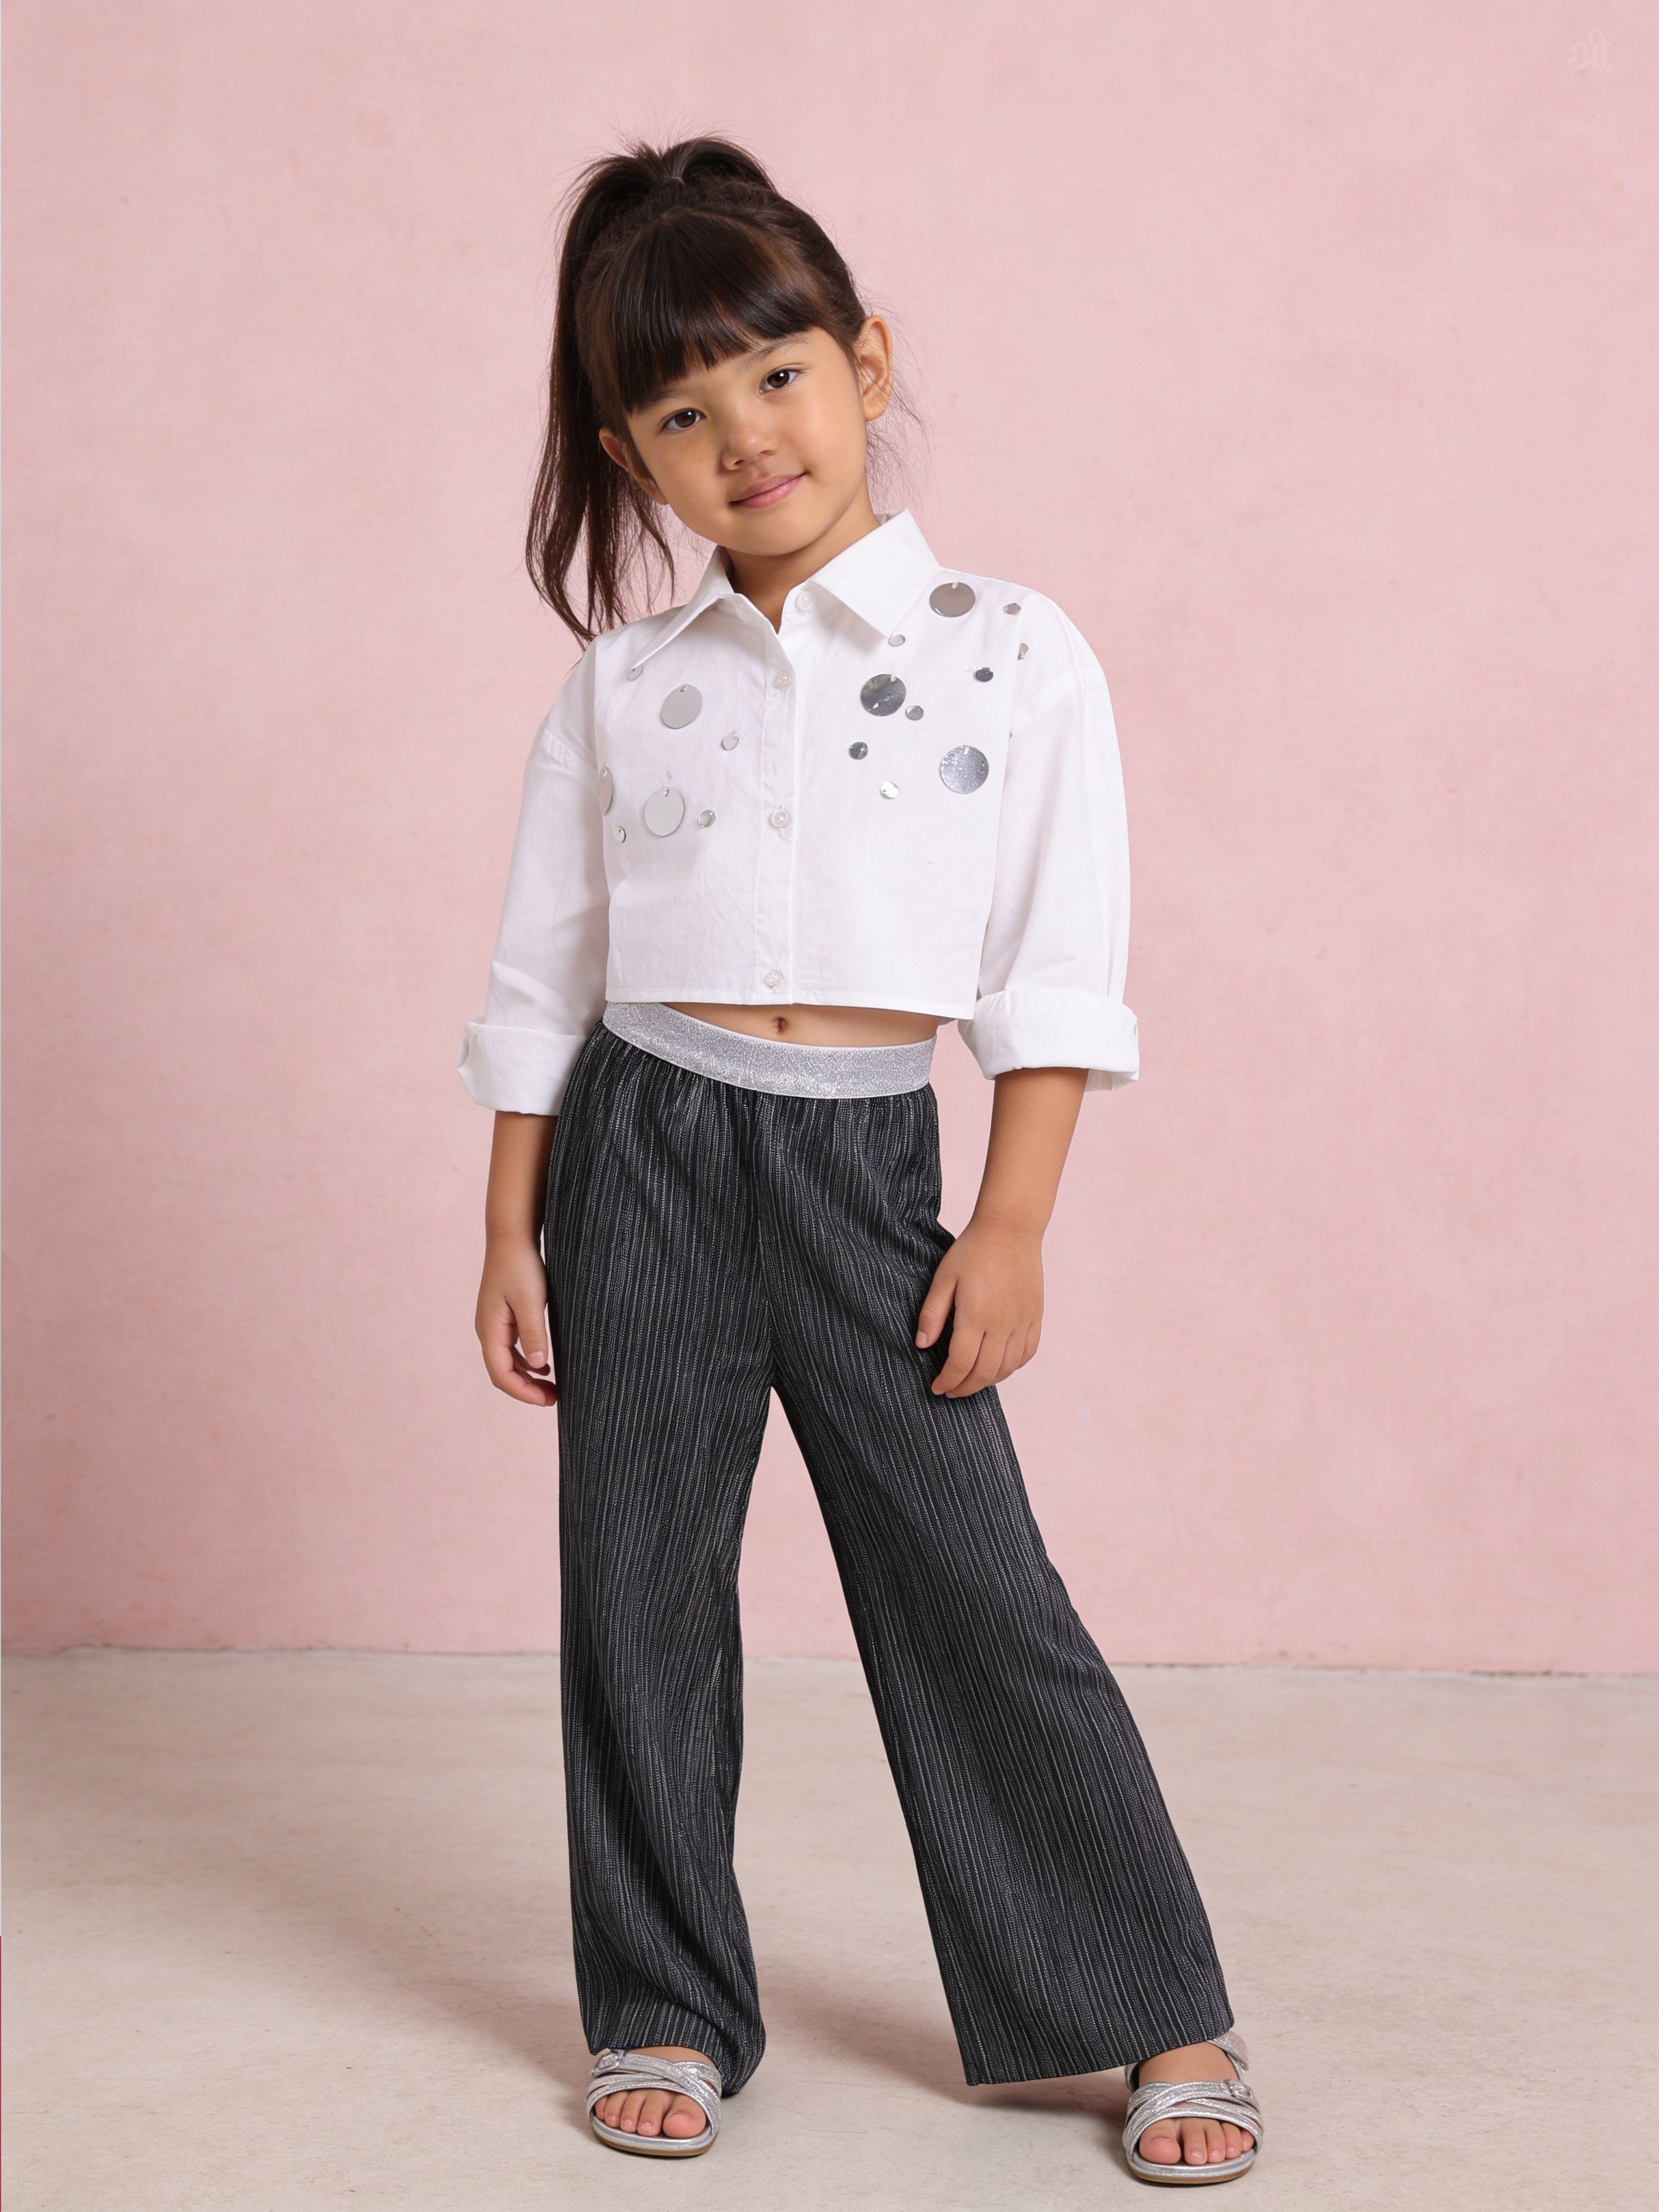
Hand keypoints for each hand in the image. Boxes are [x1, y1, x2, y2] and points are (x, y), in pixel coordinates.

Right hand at [476, 1236, 556, 1404]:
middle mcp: (488, 1330)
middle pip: (502, 1372)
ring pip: (507, 1362)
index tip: (548, 1400)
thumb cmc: (521, 1265)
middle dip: (526, 1390)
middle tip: (554, 1398)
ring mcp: (494, 1324)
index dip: (523, 1392)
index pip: (501, 1374)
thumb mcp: (530, 1300)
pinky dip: (526, 1361)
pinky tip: (544, 1365)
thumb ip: (533, 1334)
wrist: (511, 1237)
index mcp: (490, 1329)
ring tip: (552, 1387)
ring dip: (527, 1377)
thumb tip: (537, 1367)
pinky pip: (511, 1348)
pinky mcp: (503, 1317)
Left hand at [915, 1217, 1044, 1396]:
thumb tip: (921, 1345)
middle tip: (951, 1390)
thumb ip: (932, 1314)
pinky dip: (1012, 1367)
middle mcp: (1002, 1324)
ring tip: (971, 1381)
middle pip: (985, 1373)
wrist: (1011, 1229)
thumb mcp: (943, 1279)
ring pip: (1007, 1367)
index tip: (937, 1388)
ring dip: (988, 1381)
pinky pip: (1027, 1353)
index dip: (947, 1381)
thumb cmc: (972, 1251)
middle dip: (965, 1388)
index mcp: (976, 1316)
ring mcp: (1022, 1321)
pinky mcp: (1035, 1316)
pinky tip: (998, 1366)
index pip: (961, 1364)